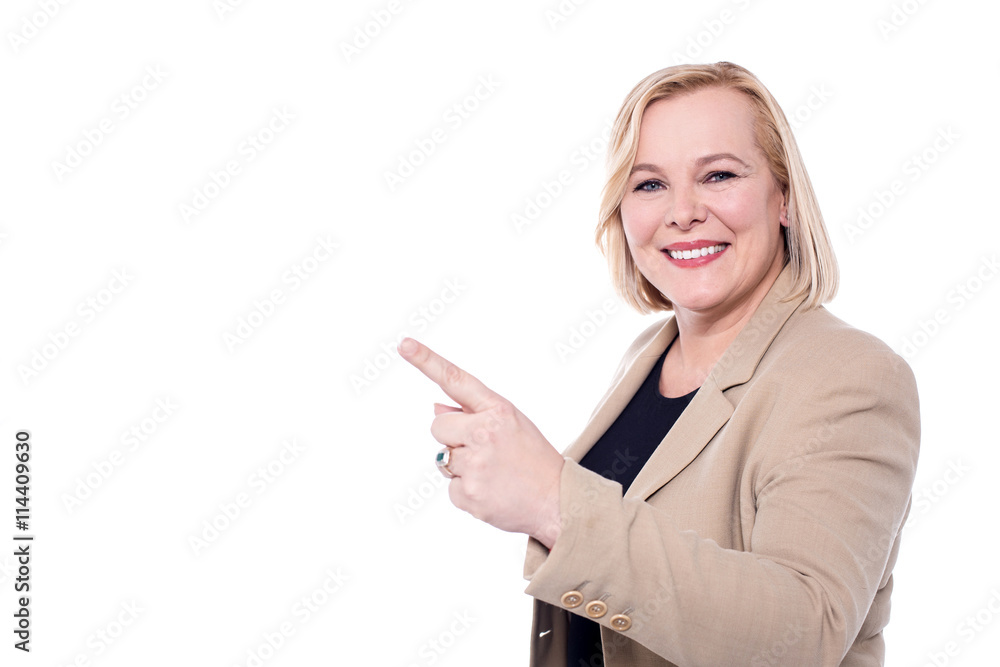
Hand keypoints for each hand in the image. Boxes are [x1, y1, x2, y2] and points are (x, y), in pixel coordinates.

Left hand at [398, 337, 563, 548]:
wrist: (557, 500)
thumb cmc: (532, 458)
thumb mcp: (512, 424)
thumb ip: (474, 413)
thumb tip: (436, 408)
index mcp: (497, 410)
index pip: (456, 379)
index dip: (426, 360)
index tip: (404, 344)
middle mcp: (484, 433)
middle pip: (438, 426)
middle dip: (453, 437)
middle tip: (485, 451)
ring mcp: (474, 465)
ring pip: (442, 458)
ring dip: (461, 465)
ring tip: (493, 473)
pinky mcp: (467, 494)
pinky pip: (450, 486)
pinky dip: (466, 490)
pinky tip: (490, 490)